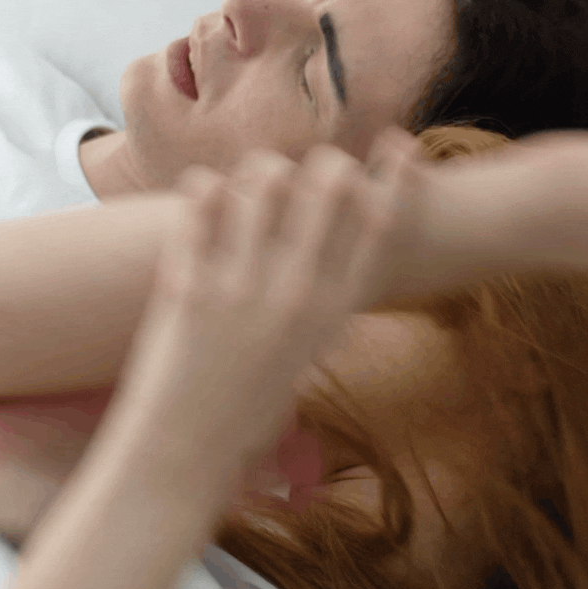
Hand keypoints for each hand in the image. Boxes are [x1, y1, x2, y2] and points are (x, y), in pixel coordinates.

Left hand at [111, 131, 419, 494]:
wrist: (187, 444)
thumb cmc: (252, 398)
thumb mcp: (309, 348)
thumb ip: (326, 295)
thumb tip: (337, 236)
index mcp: (336, 310)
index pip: (383, 221)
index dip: (398, 173)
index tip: (401, 143)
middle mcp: (298, 293)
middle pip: (332, 184)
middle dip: (324, 163)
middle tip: (306, 172)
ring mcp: (244, 287)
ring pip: (265, 178)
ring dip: (259, 172)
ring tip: (247, 189)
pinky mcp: (190, 286)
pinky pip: (203, 200)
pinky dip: (205, 189)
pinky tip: (206, 200)